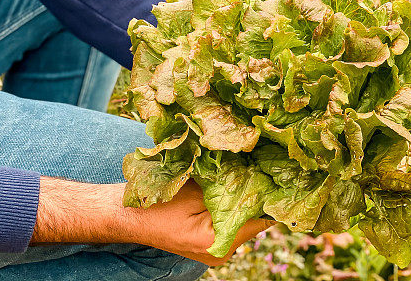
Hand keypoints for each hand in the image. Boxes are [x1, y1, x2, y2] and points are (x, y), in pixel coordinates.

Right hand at [32, 177, 271, 266]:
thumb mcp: (193, 185)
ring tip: (261, 163)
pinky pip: (233, 216)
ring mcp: (217, 246)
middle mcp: (222, 250)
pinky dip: (237, 198)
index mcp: (218, 242)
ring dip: (250, 192)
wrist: (123, 212)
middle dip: (264, 190)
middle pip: (256, 218)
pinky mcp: (211, 236)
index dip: (274, 192)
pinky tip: (241, 177)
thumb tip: (260, 165)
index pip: (261, 218)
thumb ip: (225, 179)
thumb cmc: (154, 200)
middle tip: (275, 159)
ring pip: (246, 216)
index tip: (286, 168)